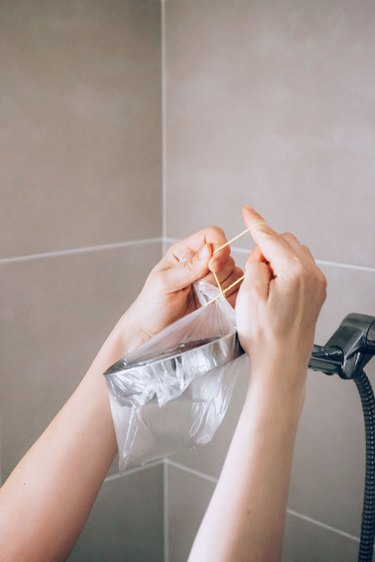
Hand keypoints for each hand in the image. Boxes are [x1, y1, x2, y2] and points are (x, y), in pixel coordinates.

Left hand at [120, 226, 242, 350]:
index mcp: (186, 252)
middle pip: (227, 256)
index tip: (212, 267)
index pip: (212, 235)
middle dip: (218, 273)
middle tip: (200, 288)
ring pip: (236, 273)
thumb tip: (209, 250)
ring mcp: (213, 281)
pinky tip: (215, 305)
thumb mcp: (164, 283)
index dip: (219, 246)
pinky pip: (238, 291)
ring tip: (204, 299)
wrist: (153, 333)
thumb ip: (188, 267)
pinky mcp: (221, 298)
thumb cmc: (151, 306)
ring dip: (223, 287)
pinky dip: (231, 298)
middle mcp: (202, 264)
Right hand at [236, 205, 326, 389]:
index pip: (272, 239)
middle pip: (286, 243)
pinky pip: (301, 270)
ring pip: (295, 255)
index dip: (256, 224)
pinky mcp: (316, 296)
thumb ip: (256, 264)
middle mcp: (313, 276)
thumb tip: (261, 254)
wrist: (281, 365)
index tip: (247, 211)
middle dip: (266, 249)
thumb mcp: (249, 295)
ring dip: (276, 260)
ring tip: (262, 285)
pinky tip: (273, 290)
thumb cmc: (265, 337)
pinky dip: (285, 271)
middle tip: (252, 272)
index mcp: (296, 272)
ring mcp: (317, 286)